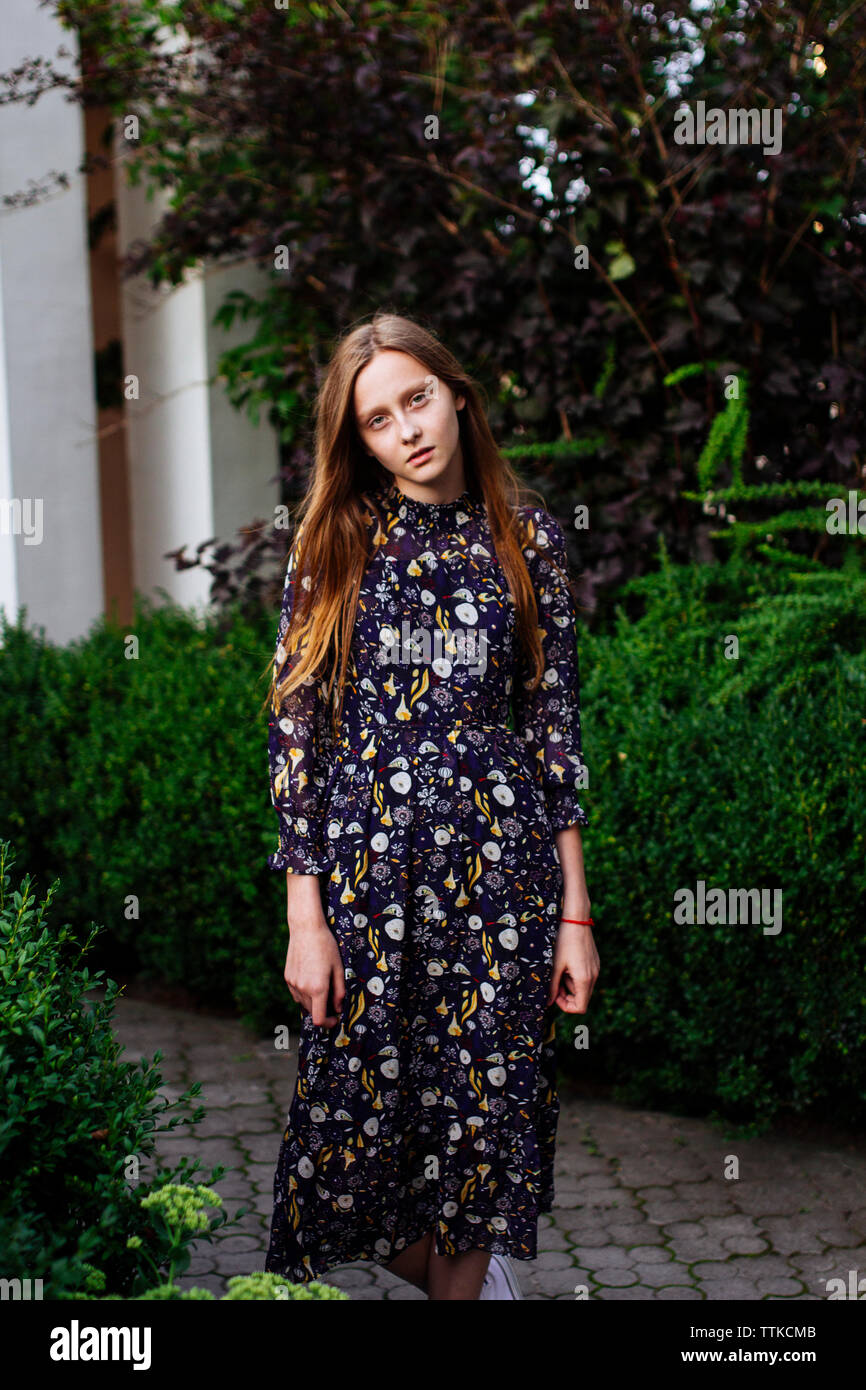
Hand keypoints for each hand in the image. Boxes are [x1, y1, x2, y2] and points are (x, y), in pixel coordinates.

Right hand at [283, 875, 345, 1026]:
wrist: (306, 929)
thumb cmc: (326, 946)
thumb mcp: (338, 968)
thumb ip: (339, 991)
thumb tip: (338, 1008)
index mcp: (318, 988)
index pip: (319, 1019)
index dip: (328, 1023)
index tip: (335, 1018)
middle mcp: (303, 988)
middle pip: (312, 1012)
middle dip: (323, 1011)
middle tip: (333, 1000)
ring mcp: (293, 984)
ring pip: (303, 1003)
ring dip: (313, 1002)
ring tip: (322, 986)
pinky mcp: (287, 978)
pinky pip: (296, 994)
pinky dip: (304, 994)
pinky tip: (311, 981)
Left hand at [547, 916, 598, 1012]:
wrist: (576, 920)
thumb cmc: (564, 941)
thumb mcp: (555, 965)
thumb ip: (552, 986)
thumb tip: (548, 1002)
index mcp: (584, 979)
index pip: (580, 1007)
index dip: (566, 1007)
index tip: (555, 997)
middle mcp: (594, 976)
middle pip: (582, 999)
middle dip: (567, 996)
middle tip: (553, 984)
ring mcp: (595, 969)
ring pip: (583, 988)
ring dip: (570, 985)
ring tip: (559, 969)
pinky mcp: (594, 962)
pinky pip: (585, 977)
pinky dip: (575, 976)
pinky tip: (566, 964)